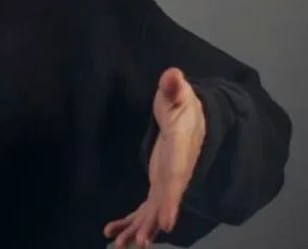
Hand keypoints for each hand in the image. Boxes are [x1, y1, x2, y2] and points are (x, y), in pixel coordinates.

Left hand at [104, 68, 205, 247]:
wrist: (194, 119)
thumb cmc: (185, 106)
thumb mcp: (180, 94)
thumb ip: (175, 87)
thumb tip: (173, 74)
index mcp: (180, 154)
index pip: (176, 180)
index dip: (171, 202)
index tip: (166, 222)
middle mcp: (175, 174)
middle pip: (163, 203)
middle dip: (152, 224)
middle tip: (140, 243)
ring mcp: (166, 183)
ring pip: (152, 212)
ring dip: (138, 229)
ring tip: (122, 246)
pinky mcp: (157, 185)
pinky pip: (144, 208)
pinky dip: (130, 221)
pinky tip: (113, 232)